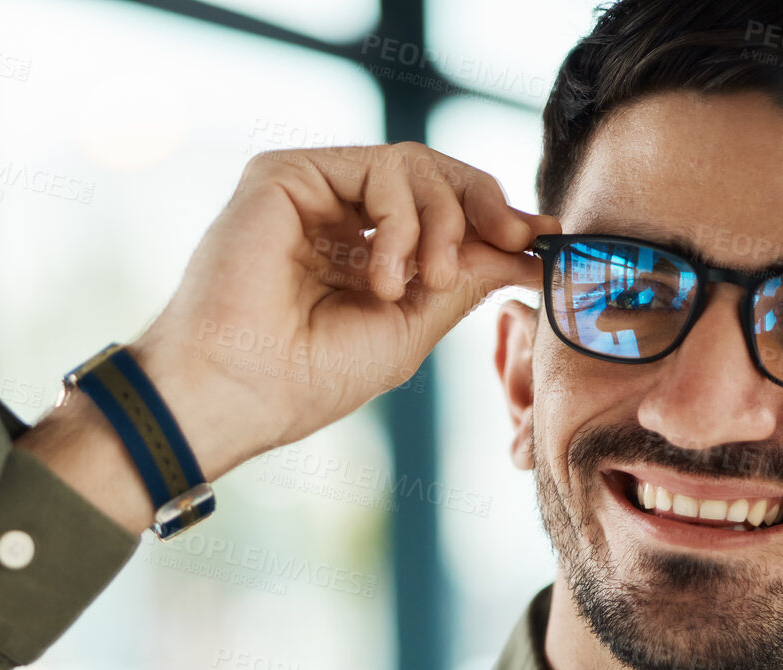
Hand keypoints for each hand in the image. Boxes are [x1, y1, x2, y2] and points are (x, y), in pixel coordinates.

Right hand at [130, 143, 559, 477]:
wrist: (240, 391)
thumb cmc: (307, 377)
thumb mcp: (411, 326)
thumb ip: (466, 277)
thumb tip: (531, 245)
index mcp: (362, 254)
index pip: (441, 212)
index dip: (496, 217)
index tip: (543, 237)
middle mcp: (336, 216)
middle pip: (435, 175)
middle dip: (485, 206)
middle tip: (512, 241)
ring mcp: (310, 192)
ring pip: (414, 165)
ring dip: (444, 221)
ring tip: (427, 280)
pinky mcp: (285, 175)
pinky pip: (379, 167)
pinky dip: (402, 219)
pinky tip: (383, 276)